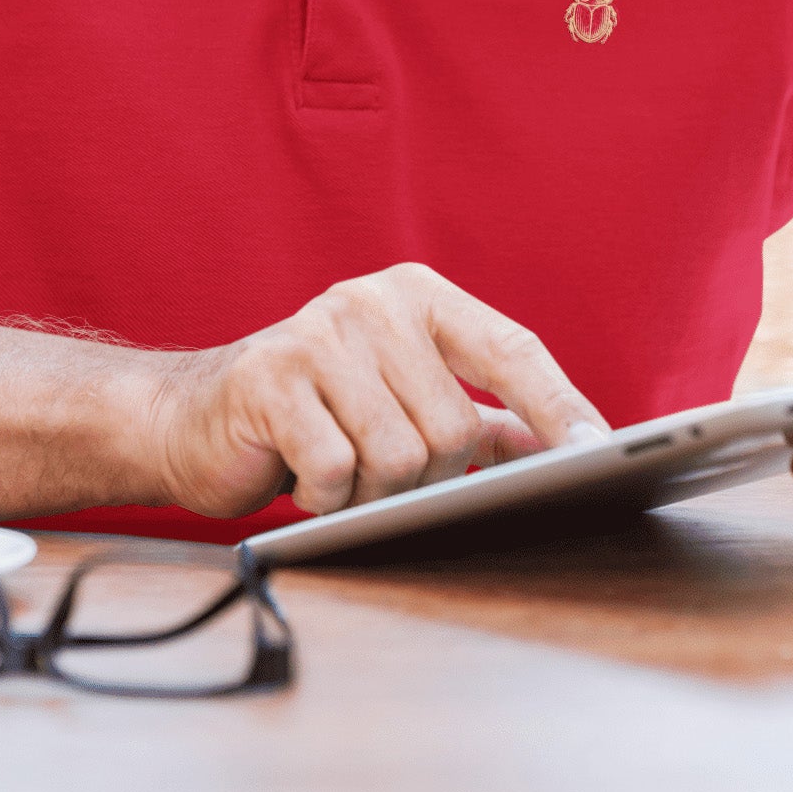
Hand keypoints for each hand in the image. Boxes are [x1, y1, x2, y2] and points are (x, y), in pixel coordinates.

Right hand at [143, 262, 608, 520]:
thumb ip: (482, 414)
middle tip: (379, 472)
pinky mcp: (270, 380)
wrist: (192, 419)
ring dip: (373, 493)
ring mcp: (319, 334)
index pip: (511, 348)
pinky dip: (326, 496)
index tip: (599, 450)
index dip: (557, 404)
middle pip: (453, 427)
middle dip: (425, 477)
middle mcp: (373, 301)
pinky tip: (302, 475)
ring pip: (400, 457)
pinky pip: (338, 471)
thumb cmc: (317, 413)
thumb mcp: (405, 399)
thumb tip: (568, 443)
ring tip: (339, 472)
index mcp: (418, 295)